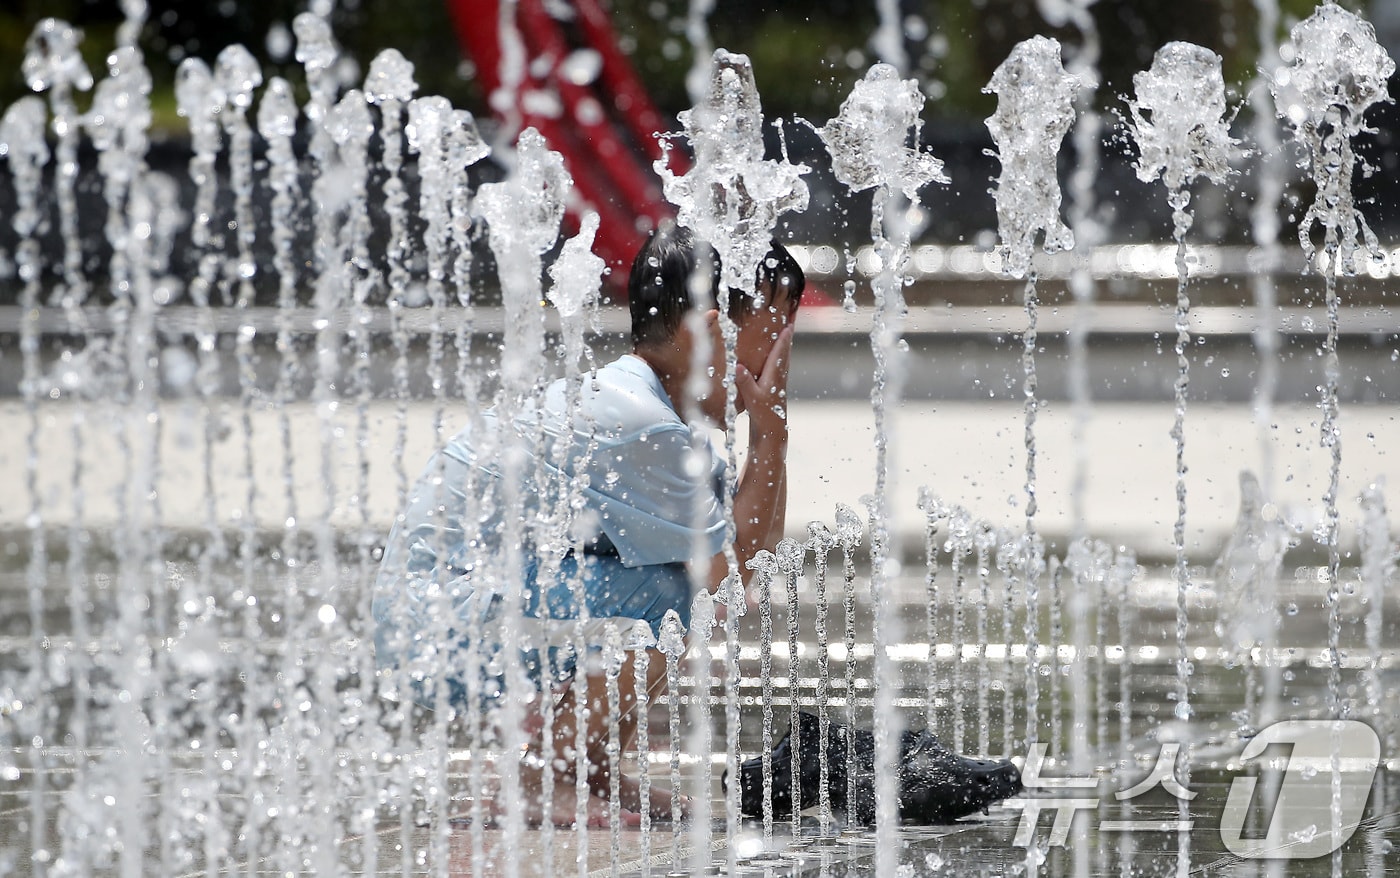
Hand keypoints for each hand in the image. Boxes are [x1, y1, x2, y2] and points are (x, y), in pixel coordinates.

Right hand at [735, 325, 792, 441]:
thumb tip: (737, 366)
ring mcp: (778, 384)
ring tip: (785, 336)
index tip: (788, 325)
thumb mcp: (752, 398)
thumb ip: (745, 382)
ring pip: (784, 361)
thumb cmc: (763, 415)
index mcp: (774, 377)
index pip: (779, 353)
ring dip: (784, 348)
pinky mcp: (775, 390)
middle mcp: (779, 378)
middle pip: (785, 354)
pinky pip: (779, 369)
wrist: (771, 432)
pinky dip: (780, 359)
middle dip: (787, 339)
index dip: (783, 339)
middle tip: (791, 323)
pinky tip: (775, 361)